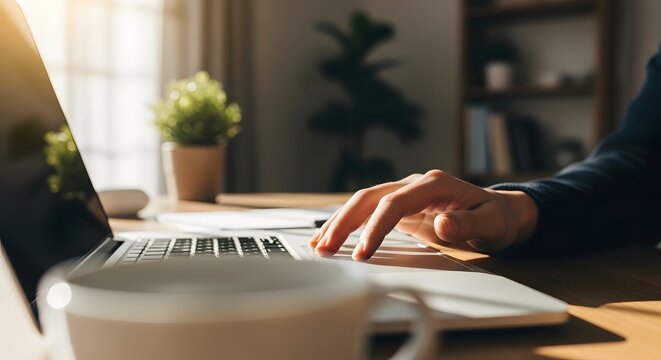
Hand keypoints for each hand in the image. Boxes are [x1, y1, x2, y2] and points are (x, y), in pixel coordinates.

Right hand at [309, 170, 537, 260]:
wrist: (499, 212)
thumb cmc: (496, 219)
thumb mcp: (491, 224)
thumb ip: (468, 225)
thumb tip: (443, 226)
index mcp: (433, 185)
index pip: (395, 203)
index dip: (376, 227)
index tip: (363, 252)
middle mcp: (414, 184)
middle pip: (370, 198)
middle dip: (345, 223)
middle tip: (326, 249)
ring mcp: (405, 193)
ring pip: (363, 202)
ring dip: (340, 223)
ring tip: (319, 245)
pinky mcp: (399, 206)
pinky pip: (368, 211)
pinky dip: (348, 223)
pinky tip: (332, 236)